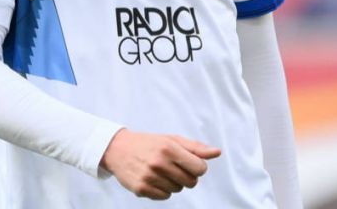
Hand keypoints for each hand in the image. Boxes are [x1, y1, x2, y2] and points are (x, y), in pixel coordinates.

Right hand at [100, 129, 221, 199]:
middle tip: (176, 168)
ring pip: (177, 190)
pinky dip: (163, 190)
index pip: (200, 168)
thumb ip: (196, 148)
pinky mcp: (140, 189)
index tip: (191, 164)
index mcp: (170, 148)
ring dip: (175, 183)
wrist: (119, 149)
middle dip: (188, 176)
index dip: (198, 167)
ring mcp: (149, 177)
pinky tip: (155, 179)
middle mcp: (159, 163)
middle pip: (190, 182)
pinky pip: (164, 197)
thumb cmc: (150, 143)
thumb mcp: (173, 139)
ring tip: (164, 172)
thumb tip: (217, 153)